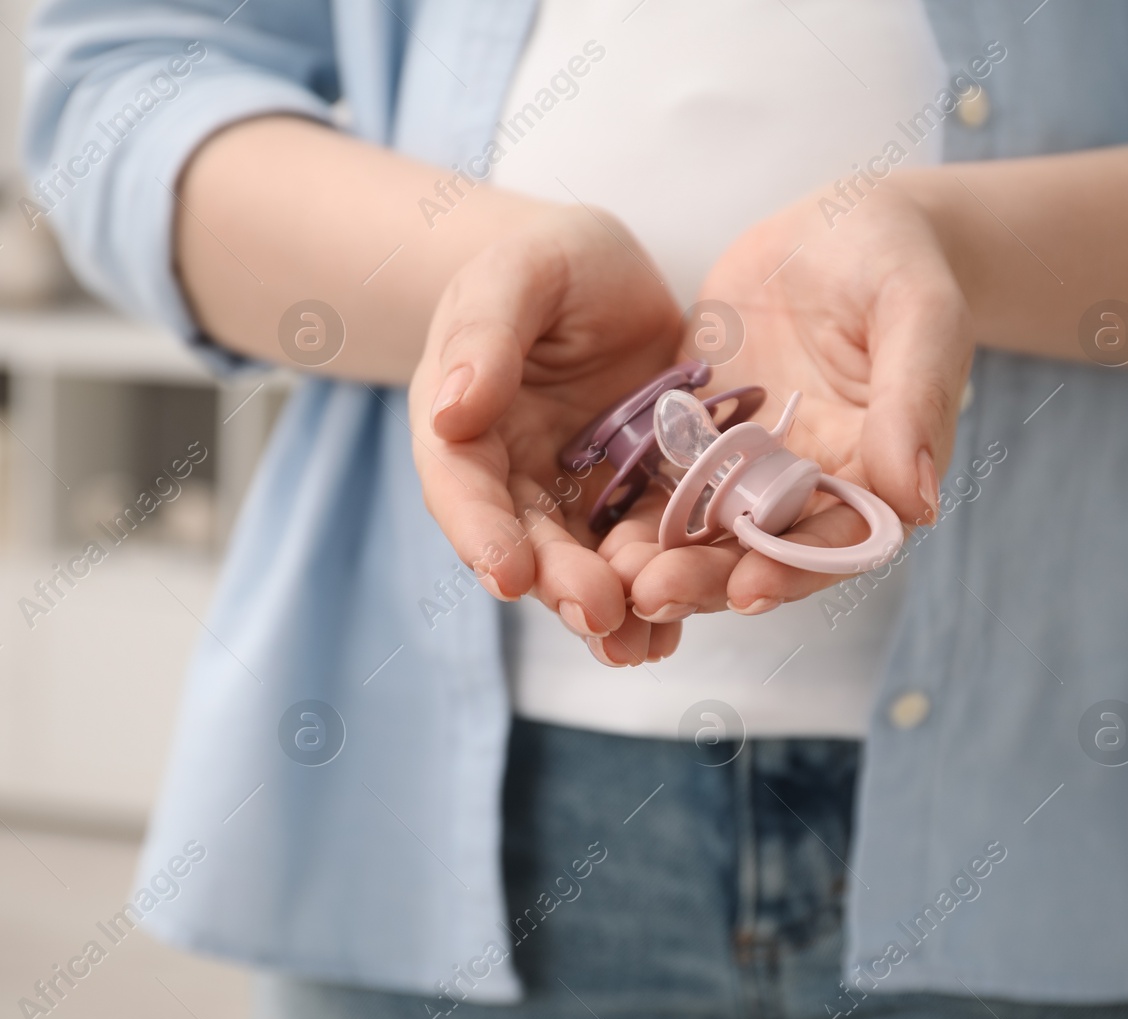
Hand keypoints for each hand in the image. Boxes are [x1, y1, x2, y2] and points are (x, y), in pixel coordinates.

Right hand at [408, 205, 686, 664]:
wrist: (610, 277)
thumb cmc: (550, 261)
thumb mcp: (519, 273)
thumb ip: (485, 333)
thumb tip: (450, 414)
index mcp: (464, 424)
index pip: (461, 485)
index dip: (480, 532)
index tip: (505, 575)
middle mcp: (512, 477)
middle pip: (527, 542)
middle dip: (558, 584)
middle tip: (599, 615)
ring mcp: (573, 499)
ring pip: (584, 564)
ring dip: (609, 610)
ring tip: (640, 647)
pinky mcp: (633, 505)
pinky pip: (643, 555)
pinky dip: (658, 593)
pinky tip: (678, 628)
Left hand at [610, 180, 974, 626]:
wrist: (837, 228)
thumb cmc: (897, 261)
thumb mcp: (918, 314)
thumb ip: (916, 401)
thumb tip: (918, 502)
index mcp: (872, 471)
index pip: (837, 541)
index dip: (795, 569)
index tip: (749, 590)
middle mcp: (806, 484)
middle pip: (758, 550)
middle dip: (708, 578)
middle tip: (651, 592)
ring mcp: (745, 465)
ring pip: (701, 529)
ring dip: (658, 557)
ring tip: (610, 576)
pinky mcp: (695, 438)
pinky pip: (658, 480)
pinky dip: (626, 509)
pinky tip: (584, 529)